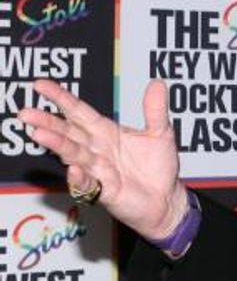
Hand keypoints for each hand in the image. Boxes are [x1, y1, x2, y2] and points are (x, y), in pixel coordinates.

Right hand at [18, 79, 185, 239]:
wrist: (167, 198)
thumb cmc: (158, 167)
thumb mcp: (160, 134)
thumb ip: (155, 110)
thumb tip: (157, 82)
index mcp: (106, 132)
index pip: (80, 112)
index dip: (62, 98)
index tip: (41, 85)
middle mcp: (97, 149)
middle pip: (68, 133)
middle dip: (47, 122)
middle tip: (25, 112)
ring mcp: (97, 170)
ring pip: (74, 155)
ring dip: (58, 145)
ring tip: (39, 134)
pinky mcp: (104, 190)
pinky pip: (88, 184)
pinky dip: (80, 177)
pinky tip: (74, 168)